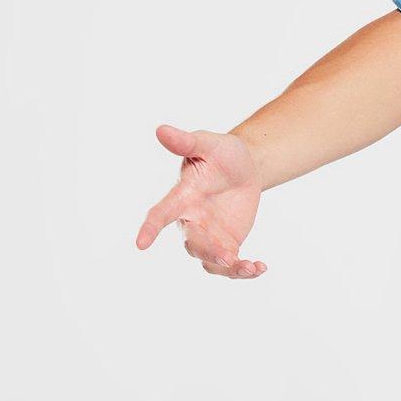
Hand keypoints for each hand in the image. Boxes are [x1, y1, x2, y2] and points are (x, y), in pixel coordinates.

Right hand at [135, 124, 266, 277]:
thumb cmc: (221, 153)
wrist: (244, 168)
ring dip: (228, 268)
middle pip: (192, 243)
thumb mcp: (207, 144)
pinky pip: (230, 266)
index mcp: (182, 197)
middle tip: (228, 256)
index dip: (150, 228)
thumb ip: (186, 142)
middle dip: (208, 251)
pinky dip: (244, 271)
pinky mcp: (227, 245)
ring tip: (250, 267)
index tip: (140, 244)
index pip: (161, 213)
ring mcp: (209, 236)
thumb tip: (161, 130)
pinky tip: (260, 267)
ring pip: (210, 261)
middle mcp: (192, 220)